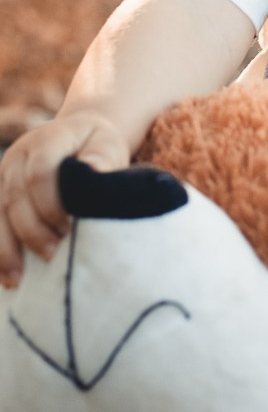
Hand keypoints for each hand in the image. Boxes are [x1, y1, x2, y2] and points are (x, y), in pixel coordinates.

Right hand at [0, 110, 129, 286]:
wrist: (78, 137)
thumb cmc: (97, 147)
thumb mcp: (107, 146)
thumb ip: (102, 158)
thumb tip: (92, 172)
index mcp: (47, 138)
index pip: (40, 173)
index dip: (50, 205)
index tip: (68, 229)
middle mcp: (18, 154)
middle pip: (15, 196)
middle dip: (30, 230)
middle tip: (51, 255)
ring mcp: (3, 173)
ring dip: (5, 248)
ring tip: (16, 279)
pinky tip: (3, 276)